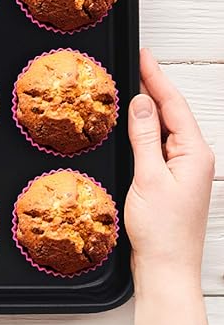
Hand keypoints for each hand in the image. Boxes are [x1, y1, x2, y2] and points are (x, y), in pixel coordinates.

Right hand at [125, 49, 214, 287]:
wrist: (166, 268)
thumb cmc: (162, 230)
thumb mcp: (148, 177)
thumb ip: (145, 136)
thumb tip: (140, 102)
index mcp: (193, 153)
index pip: (173, 105)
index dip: (156, 77)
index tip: (143, 55)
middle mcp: (192, 158)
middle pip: (172, 113)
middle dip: (153, 87)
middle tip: (134, 64)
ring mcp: (182, 170)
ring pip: (164, 129)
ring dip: (148, 108)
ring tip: (130, 87)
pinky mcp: (169, 181)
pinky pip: (157, 145)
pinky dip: (144, 131)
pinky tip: (132, 126)